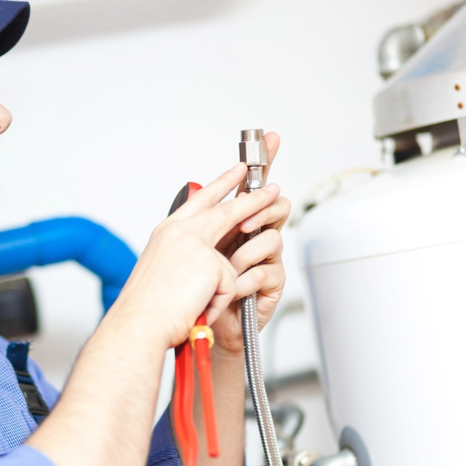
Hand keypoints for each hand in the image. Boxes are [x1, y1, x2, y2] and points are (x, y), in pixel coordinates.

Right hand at [109, 163, 281, 350]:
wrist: (139, 322)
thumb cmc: (146, 306)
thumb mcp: (161, 270)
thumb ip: (183, 255)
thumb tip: (206, 258)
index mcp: (166, 231)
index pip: (198, 200)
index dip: (219, 185)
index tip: (236, 172)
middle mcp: (180, 231)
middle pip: (225, 209)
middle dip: (253, 198)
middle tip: (272, 188)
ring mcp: (196, 243)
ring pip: (233, 254)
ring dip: (232, 267)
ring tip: (218, 276)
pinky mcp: (212, 263)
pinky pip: (230, 283)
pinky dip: (218, 300)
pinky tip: (199, 306)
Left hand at [211, 132, 290, 354]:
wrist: (196, 327)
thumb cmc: (192, 289)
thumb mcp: (189, 248)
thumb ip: (200, 219)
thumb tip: (197, 189)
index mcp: (231, 223)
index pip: (250, 187)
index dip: (262, 163)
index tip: (269, 138)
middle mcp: (252, 237)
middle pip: (275, 205)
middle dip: (261, 209)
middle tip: (244, 223)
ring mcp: (264, 259)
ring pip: (272, 238)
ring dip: (244, 255)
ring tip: (226, 272)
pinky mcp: (271, 285)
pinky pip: (266, 271)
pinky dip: (244, 282)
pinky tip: (231, 291)